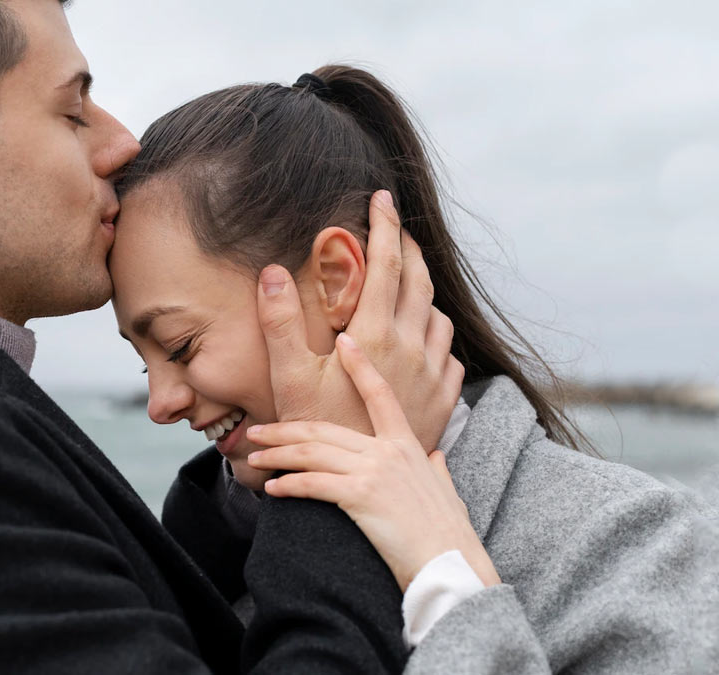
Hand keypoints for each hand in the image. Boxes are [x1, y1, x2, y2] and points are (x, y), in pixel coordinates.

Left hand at [246, 333, 499, 590]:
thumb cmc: (448, 534)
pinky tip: (272, 489)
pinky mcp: (362, 496)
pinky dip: (288, 485)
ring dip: (277, 455)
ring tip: (255, 458)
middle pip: (324, 429)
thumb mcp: (446, 490)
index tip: (343, 341)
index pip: (379, 394)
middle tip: (258, 429)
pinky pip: (313, 484)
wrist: (452, 565)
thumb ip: (435, 468)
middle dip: (285, 428)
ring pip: (312, 452)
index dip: (360, 365)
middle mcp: (389, 451)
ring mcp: (375, 471)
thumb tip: (435, 456)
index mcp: (407, 444)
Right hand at [257, 190, 462, 450]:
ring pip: (438, 314)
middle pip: (419, 279)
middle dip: (408, 247)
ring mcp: (433, 374)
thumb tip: (271, 271)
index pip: (386, 263)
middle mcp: (412, 348)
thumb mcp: (289, 377)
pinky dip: (435, 335)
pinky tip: (421, 339)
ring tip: (405, 282)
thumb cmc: (316, 433)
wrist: (359, 492)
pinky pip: (449, 354)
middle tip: (394, 228)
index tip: (382, 197)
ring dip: (422, 291)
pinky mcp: (443, 399)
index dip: (384, 225)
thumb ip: (279, 322)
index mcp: (375, 334)